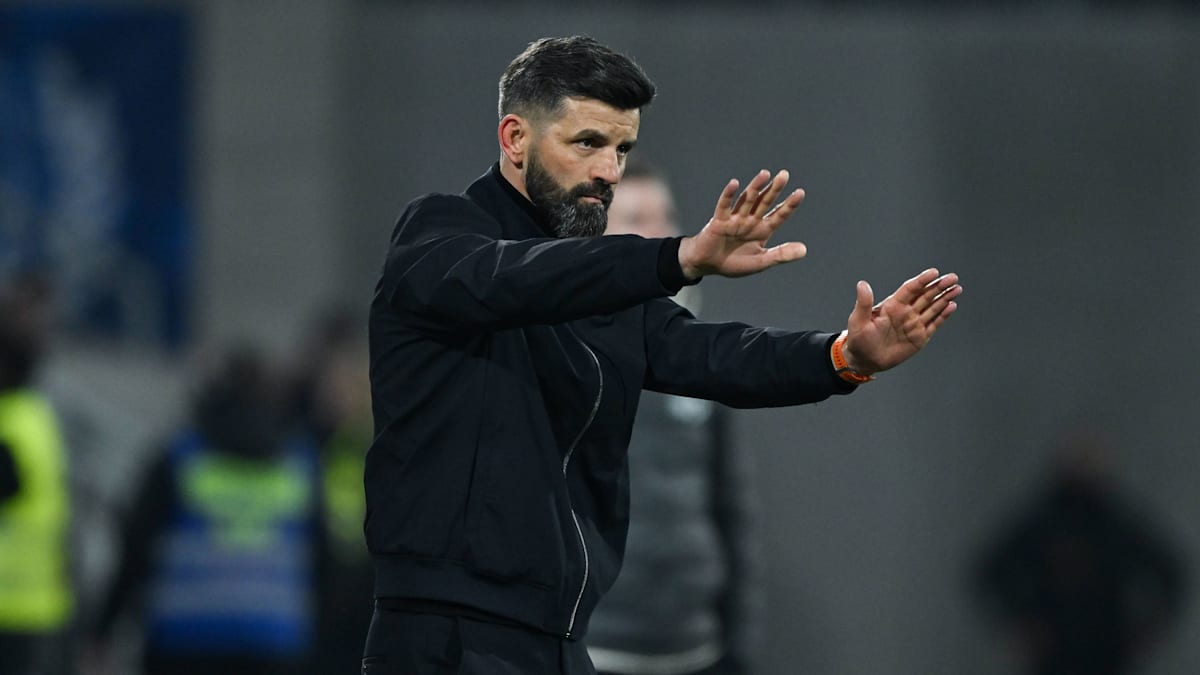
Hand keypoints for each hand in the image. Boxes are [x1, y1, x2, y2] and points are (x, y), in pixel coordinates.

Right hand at [677, 169, 807, 279]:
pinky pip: (724, 206)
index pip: (779, 215)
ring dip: (755, 187)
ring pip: (747, 200)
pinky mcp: (719, 221)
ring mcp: (735, 219)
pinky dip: (728, 195)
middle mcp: (750, 221)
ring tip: (765, 174)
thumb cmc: (734, 263)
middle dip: (774, 189)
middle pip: (765, 202)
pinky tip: (734, 184)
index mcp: (762, 230)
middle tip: (784, 175)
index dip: (789, 205)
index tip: (800, 192)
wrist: (707, 266)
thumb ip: (781, 255)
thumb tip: (804, 250)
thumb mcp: (761, 262)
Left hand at [842, 268, 960, 374]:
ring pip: (933, 307)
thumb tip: (862, 284)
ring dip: (945, 298)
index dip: (922, 280)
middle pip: (925, 295)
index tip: (934, 272)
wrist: (865, 360)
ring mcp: (914, 324)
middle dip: (939, 286)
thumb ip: (864, 303)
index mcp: (892, 305)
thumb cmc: (858, 339)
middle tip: (953, 278)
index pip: (910, 289)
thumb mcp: (858, 320)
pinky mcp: (919, 337)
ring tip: (957, 289)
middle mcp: (906, 312)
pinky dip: (943, 315)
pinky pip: (934, 324)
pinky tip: (952, 306)